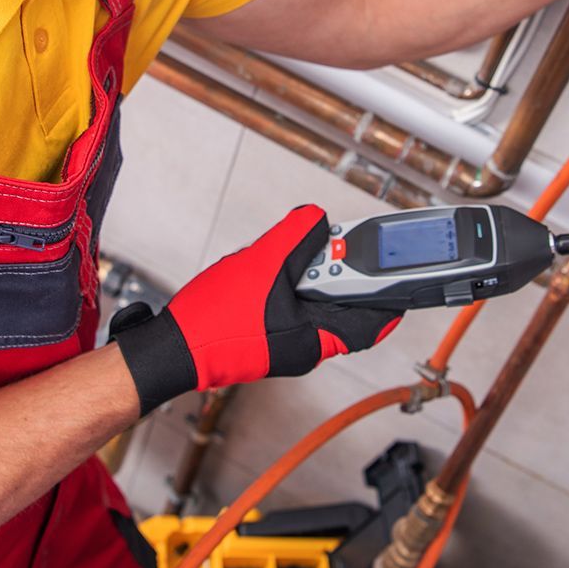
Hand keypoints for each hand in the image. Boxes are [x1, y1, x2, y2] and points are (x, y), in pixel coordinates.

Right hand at [108, 205, 401, 414]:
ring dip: (300, 275)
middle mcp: (305, 347)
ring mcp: (284, 344)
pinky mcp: (265, 339)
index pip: (369, 321)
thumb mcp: (260, 263)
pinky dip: (282, 285)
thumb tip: (317, 219)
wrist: (171, 348)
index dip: (386, 295)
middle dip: (331, 271)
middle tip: (319, 245)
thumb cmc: (212, 321)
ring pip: (310, 303)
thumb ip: (295, 237)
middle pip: (338, 305)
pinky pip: (287, 307)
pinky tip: (259, 271)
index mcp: (314, 338)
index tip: (397, 272)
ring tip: (276, 257)